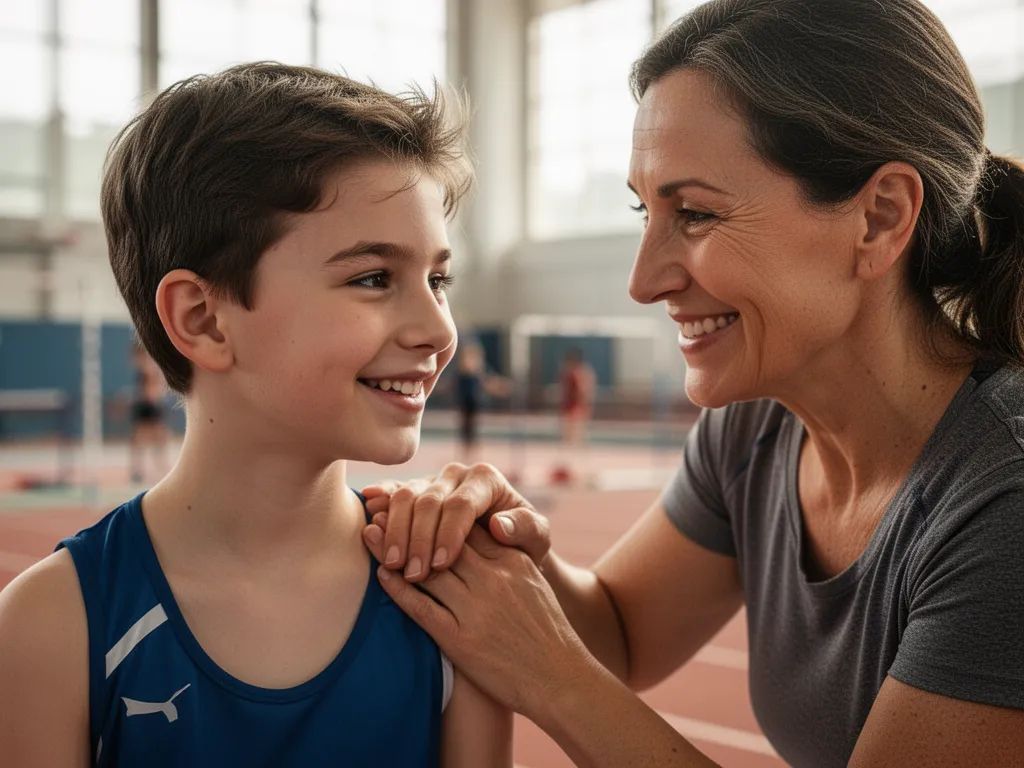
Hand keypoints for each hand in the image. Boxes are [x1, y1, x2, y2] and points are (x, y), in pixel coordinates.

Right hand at [361, 462, 550, 582]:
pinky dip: (381, 502)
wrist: (509, 542)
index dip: (449, 534)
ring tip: (393, 564)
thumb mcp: (537, 538)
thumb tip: (499, 525)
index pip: (461, 504)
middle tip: (413, 572)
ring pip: (406, 497)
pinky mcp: (413, 492)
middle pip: (429, 500)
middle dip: (419, 538)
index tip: (442, 565)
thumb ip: (525, 529)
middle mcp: (457, 474)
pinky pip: (393, 493)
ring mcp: (432, 480)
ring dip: (396, 532)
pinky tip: (370, 515)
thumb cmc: (524, 542)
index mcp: (486, 479)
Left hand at [366, 525, 590, 715]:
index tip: (410, 498)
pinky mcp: (461, 640)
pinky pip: (421, 608)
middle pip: (441, 539)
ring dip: (393, 549)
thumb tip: (480, 533)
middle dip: (408, 522)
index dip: (434, 511)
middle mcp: (494, 579)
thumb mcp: (532, 582)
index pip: (465, 525)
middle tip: (380, 508)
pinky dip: (397, 589)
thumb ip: (505, 558)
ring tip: (371, 535)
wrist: (560, 679)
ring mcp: (476, 609)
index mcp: (512, 560)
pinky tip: (382, 575)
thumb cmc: (545, 631)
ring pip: (426, 568)